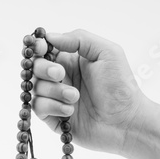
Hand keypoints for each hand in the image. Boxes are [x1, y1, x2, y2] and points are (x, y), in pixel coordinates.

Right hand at [31, 29, 147, 154]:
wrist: (125, 121)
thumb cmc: (120, 86)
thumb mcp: (107, 52)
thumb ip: (79, 38)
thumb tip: (49, 37)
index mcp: (70, 59)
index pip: (43, 49)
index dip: (37, 47)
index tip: (41, 48)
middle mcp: (59, 77)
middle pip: (34, 67)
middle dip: (44, 69)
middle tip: (60, 74)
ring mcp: (54, 97)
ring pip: (34, 87)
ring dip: (53, 91)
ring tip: (75, 97)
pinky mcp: (52, 116)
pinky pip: (38, 107)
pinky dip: (52, 107)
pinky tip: (70, 110)